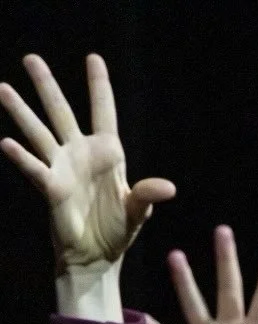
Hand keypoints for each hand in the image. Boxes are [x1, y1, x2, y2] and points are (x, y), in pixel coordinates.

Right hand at [0, 53, 173, 316]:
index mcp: (107, 154)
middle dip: (47, 86)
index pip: (103, 112)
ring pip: (39, 132)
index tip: (94, 59)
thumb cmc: (117, 233)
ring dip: (21, 112)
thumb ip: (148, 195)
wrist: (98, 259)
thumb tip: (169, 187)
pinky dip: (21, 157)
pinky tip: (6, 143)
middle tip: (31, 58)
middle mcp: (80, 154)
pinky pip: (35, 168)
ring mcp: (62, 168)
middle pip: (61, 112)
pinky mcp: (51, 188)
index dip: (99, 86)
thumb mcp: (137, 211)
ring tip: (3, 89)